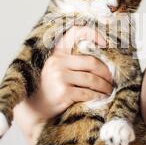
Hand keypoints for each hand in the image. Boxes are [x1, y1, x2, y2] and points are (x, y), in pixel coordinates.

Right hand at [14, 26, 111, 143]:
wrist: (34, 111)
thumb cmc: (48, 91)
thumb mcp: (55, 71)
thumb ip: (71, 62)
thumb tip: (100, 60)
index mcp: (56, 54)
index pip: (74, 33)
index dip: (92, 33)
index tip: (106, 42)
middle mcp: (57, 62)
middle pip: (91, 62)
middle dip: (105, 71)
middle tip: (111, 79)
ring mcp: (59, 77)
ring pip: (91, 79)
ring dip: (104, 86)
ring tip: (108, 90)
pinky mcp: (63, 92)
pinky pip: (87, 93)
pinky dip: (97, 96)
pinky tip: (101, 98)